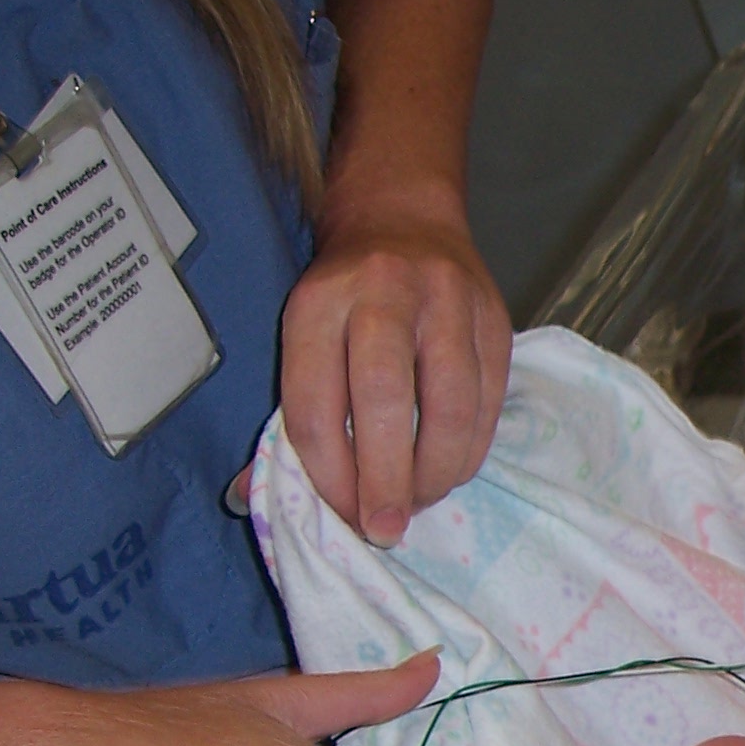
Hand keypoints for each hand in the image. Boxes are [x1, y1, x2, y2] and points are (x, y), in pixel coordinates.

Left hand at [281, 187, 508, 547]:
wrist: (404, 217)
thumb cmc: (344, 295)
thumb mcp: (301, 332)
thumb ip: (290, 412)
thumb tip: (250, 497)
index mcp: (319, 302)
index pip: (315, 401)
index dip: (328, 472)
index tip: (343, 514)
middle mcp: (383, 293)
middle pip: (383, 398)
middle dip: (385, 478)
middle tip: (386, 528)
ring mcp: (447, 302)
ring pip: (449, 403)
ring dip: (437, 470)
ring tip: (422, 500)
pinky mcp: (494, 318)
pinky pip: (489, 399)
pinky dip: (471, 448)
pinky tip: (451, 469)